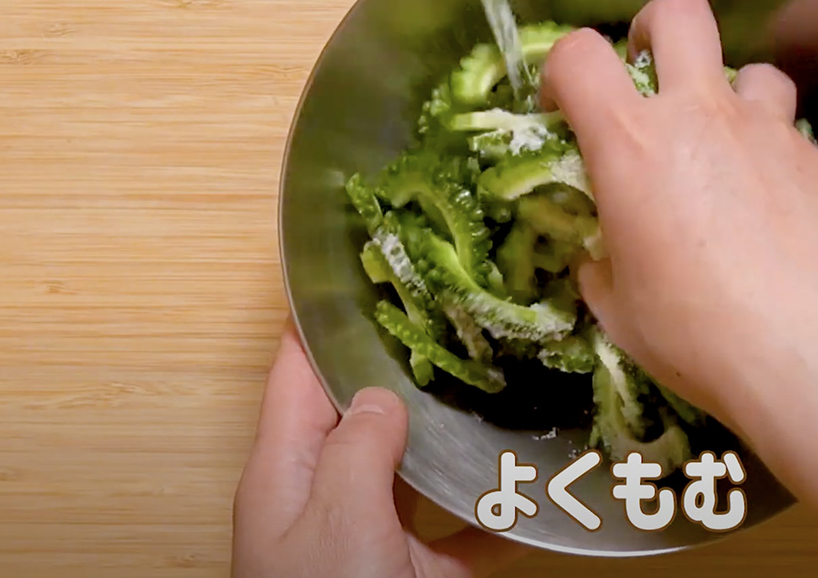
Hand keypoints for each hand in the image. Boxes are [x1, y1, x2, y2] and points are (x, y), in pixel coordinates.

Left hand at [232, 321, 527, 577]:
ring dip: (454, 436)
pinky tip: (531, 494)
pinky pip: (454, 529)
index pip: (296, 372)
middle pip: (360, 413)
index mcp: (286, 471)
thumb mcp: (338, 518)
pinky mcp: (406, 572)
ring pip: (412, 467)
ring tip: (502, 390)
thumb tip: (381, 394)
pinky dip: (491, 513)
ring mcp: (365, 536)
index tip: (362, 270)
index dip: (320, 318)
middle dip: (406, 368)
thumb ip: (358, 447)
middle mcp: (322, 497)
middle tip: (457, 318)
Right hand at [541, 0, 817, 577]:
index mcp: (632, 144)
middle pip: (681, 14)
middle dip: (657, 28)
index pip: (578, 54)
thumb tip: (601, 258)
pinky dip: (778, 160)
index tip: (564, 104)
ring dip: (734, 98)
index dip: (562, 68)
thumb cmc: (694, 334)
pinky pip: (795, 138)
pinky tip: (781, 213)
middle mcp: (702, 116)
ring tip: (730, 150)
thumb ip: (602, 264)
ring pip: (754, 71)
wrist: (808, 353)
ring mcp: (771, 132)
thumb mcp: (619, 309)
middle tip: (652, 72)